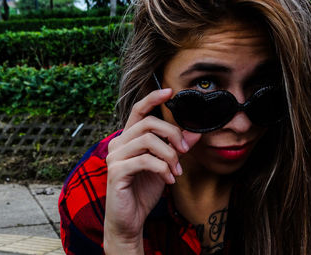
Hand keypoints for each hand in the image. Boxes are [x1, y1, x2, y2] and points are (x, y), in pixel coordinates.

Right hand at [103, 89, 200, 253]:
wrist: (130, 219)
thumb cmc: (143, 191)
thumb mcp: (165, 165)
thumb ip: (176, 147)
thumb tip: (195, 131)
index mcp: (128, 138)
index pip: (138, 110)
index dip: (153, 98)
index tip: (171, 91)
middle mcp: (118, 143)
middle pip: (149, 123)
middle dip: (172, 134)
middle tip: (184, 151)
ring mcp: (115, 156)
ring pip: (149, 140)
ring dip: (170, 155)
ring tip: (176, 171)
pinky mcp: (116, 171)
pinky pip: (146, 160)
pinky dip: (163, 169)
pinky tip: (169, 180)